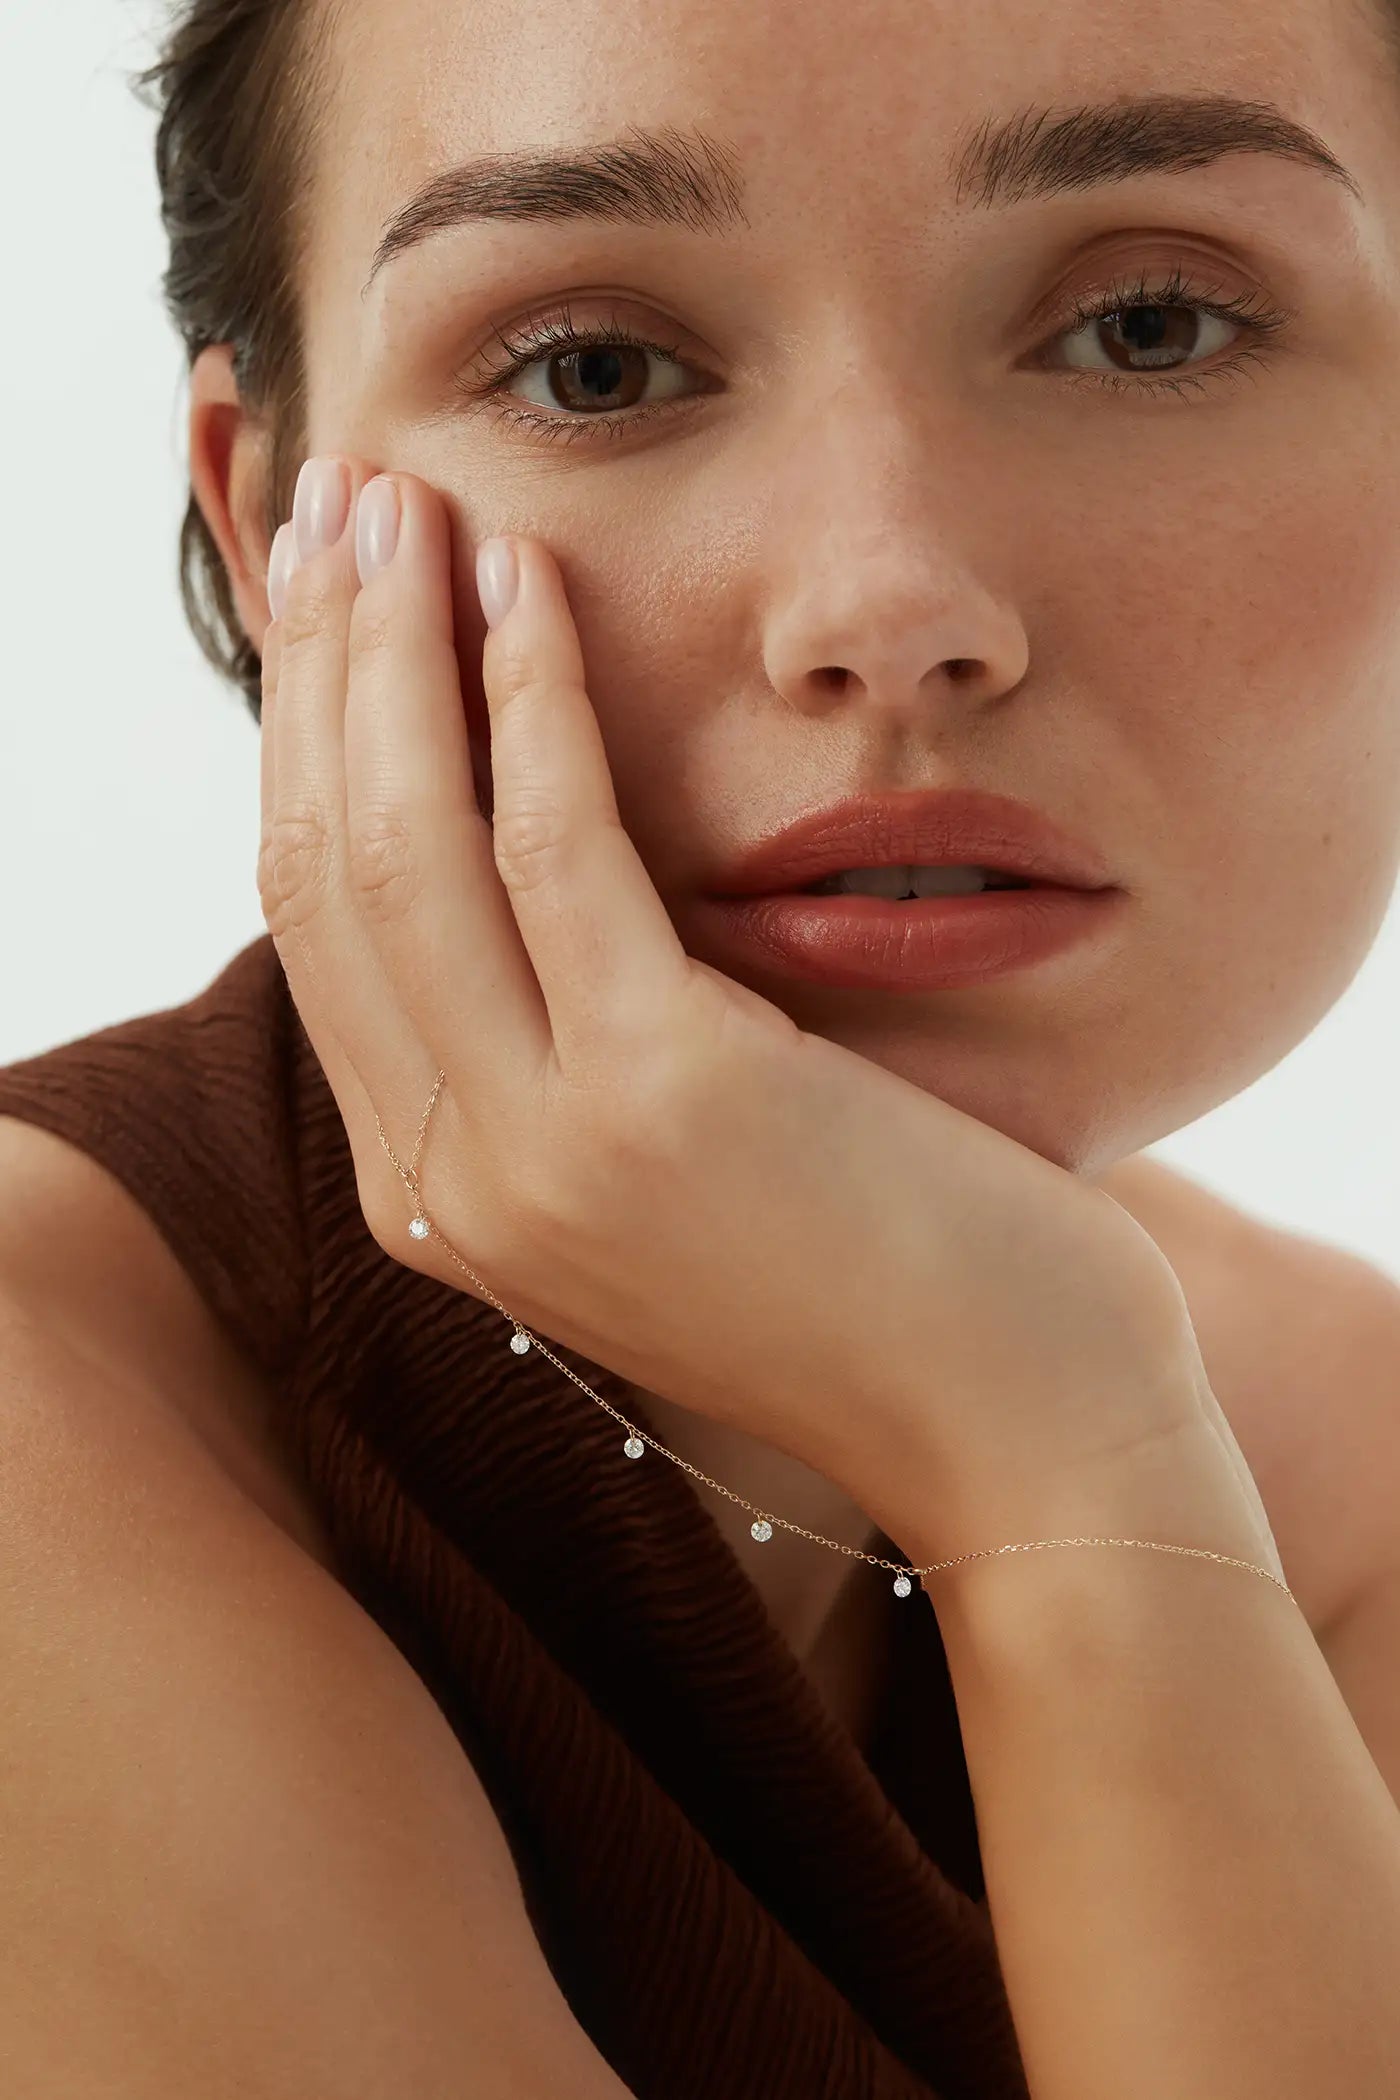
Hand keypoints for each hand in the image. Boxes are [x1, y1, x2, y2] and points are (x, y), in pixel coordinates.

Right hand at [258, 456, 1245, 1549]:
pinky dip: (531, 696)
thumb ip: (566, 1056)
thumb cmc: (880, 1275)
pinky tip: (533, 580)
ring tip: (407, 502)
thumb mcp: (676, 1169)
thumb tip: (523, 874)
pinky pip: (554, 848)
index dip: (308, 752)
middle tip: (341, 508)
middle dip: (322, 670)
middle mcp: (455, 1184)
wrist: (1023, 1424)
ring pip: (408, 846)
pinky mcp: (659, 1095)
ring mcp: (543, 1150)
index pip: (324, 935)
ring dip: (396, 650)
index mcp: (444, 1199)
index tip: (332, 613)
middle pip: (332, 871)